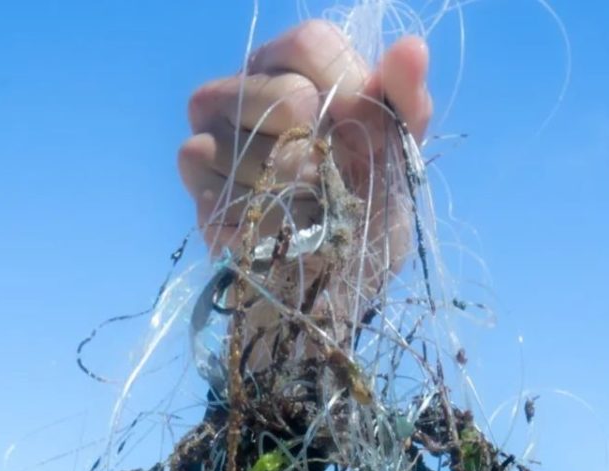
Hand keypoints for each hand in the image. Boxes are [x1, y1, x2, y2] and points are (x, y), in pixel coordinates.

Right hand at [178, 20, 431, 277]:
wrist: (333, 288)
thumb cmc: (365, 214)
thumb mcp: (399, 157)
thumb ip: (407, 101)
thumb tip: (412, 47)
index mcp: (293, 66)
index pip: (310, 44)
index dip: (347, 92)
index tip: (366, 137)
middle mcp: (243, 85)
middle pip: (289, 96)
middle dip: (324, 153)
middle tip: (329, 183)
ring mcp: (211, 129)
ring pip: (262, 149)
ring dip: (297, 196)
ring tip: (302, 211)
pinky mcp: (196, 177)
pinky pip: (235, 190)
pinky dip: (269, 223)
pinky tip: (277, 231)